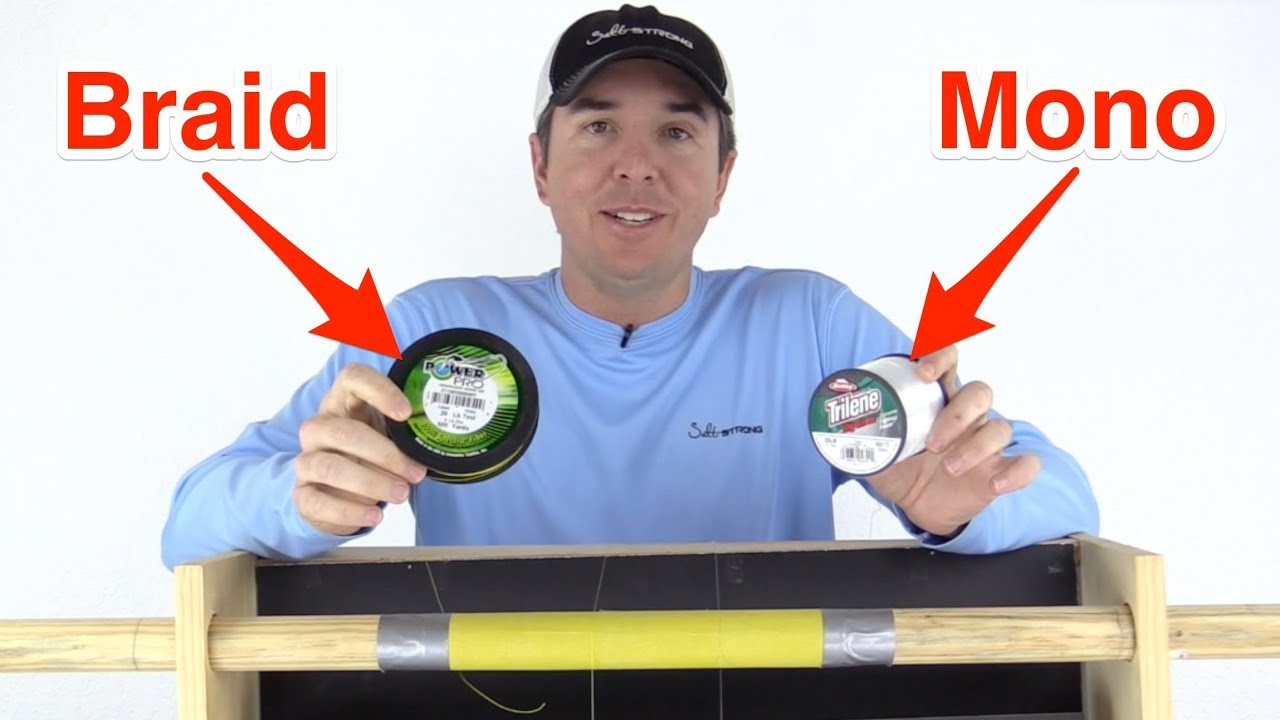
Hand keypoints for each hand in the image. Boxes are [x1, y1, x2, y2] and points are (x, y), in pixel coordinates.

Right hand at [294, 363, 427, 535]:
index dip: (378, 390)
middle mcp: (319, 428)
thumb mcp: (387, 439)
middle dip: (385, 454)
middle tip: (415, 473)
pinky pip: (318, 502)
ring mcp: (307, 461)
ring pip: (329, 467)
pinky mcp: (303, 494)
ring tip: (400, 494)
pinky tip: (374, 517)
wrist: (334, 496)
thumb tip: (436, 442)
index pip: (352, 378)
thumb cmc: (368, 458)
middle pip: (343, 431)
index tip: (405, 413)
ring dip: (371, 483)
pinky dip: (350, 511)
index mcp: (343, 404)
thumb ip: (405, 435)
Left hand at [862, 346, 1040, 537]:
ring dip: (975, 447)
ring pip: (1000, 427)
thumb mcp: (875, 451)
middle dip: (956, 415)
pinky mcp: (1001, 470)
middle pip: (979, 392)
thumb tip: (823, 423)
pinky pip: (1026, 464)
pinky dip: (1017, 471)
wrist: (919, 506)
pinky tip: (996, 483)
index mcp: (936, 400)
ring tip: (949, 468)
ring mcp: (986, 442)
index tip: (924, 372)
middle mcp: (966, 415)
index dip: (941, 356)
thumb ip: (854, 435)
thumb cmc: (903, 468)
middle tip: (932, 444)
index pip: (949, 361)